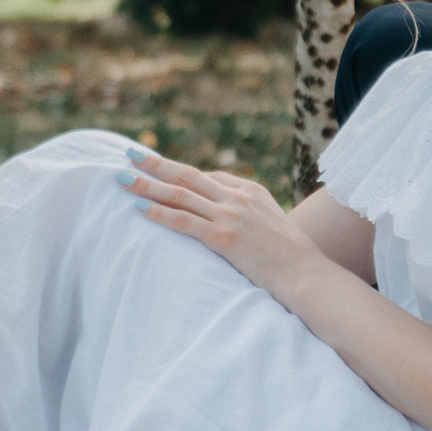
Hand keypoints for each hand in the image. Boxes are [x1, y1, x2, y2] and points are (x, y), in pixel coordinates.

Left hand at [123, 148, 328, 302]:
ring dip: (147, 184)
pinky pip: (184, 221)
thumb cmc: (293, 259)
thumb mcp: (273, 226)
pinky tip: (139, 208)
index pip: (208, 177)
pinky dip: (158, 213)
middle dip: (156, 164)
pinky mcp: (224, 238)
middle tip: (130, 154)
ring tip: (122, 178)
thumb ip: (250, 216)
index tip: (157, 169)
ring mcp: (231, 215)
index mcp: (251, 191)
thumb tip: (231, 223)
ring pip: (180, 194)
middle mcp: (238, 197)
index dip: (179, 173)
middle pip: (188, 175)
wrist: (309, 276)